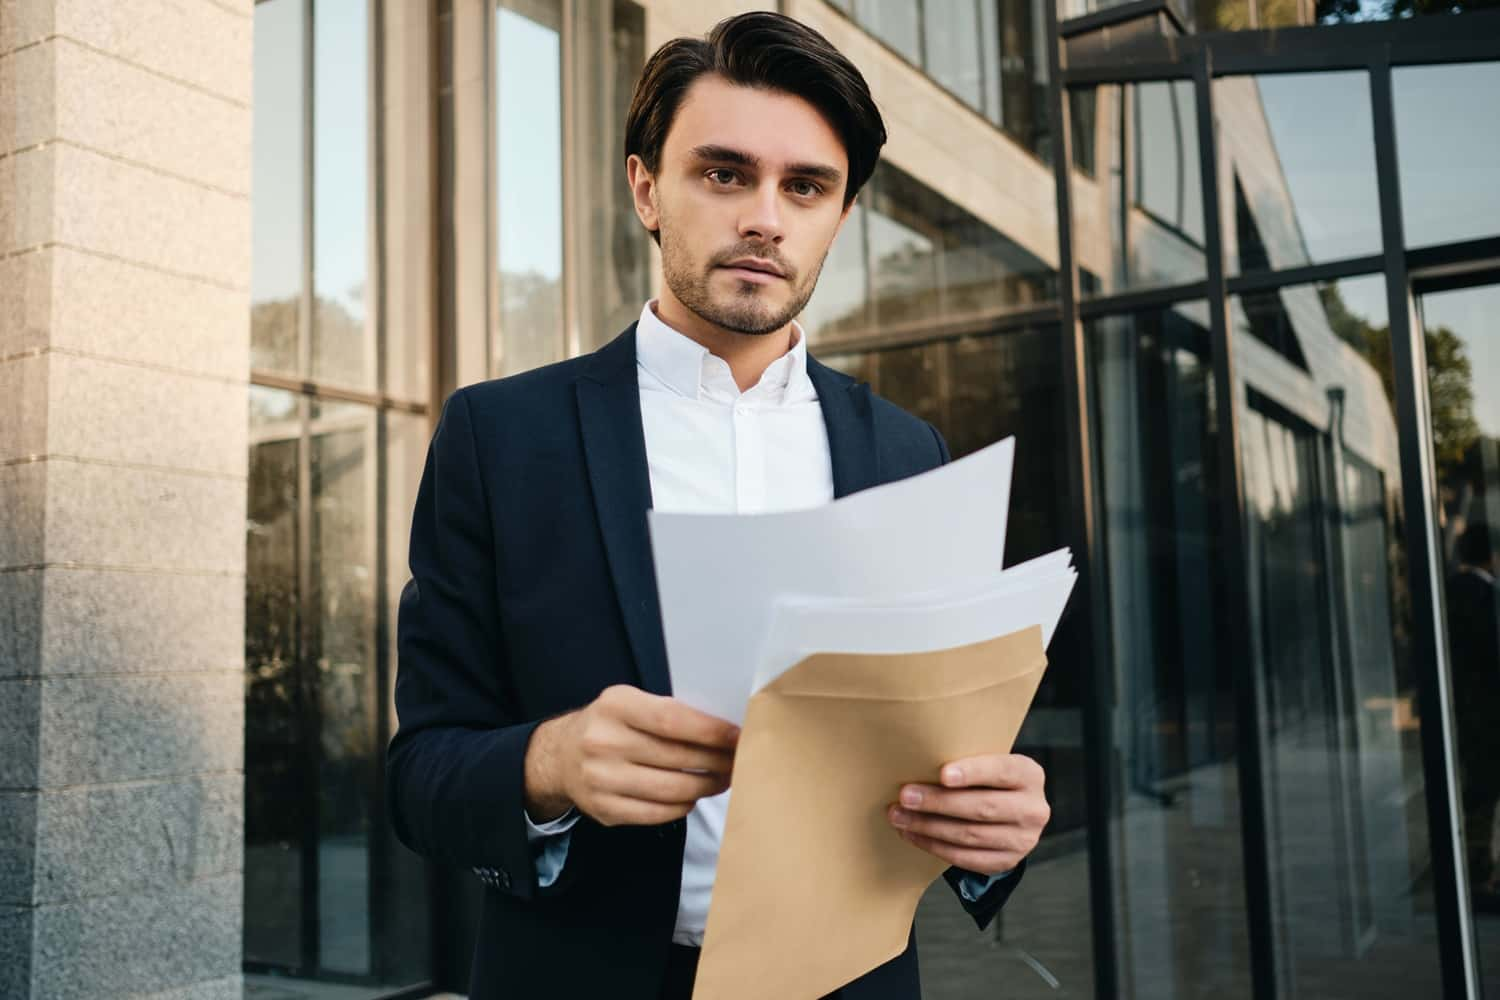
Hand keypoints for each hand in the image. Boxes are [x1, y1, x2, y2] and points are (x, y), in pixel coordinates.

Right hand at [525, 684, 738, 827]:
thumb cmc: (611, 725)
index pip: (671, 720)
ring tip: (722, 779)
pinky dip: (682, 806)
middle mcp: (603, 742)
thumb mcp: (631, 703)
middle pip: (676, 758)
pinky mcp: (604, 809)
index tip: (737, 736)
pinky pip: (657, 813)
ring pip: (671, 790)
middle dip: (716, 761)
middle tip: (738, 761)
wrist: (562, 755)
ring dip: (706, 786)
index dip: (710, 731)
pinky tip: (692, 795)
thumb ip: (669, 713)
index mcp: (615, 706)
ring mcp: (601, 779)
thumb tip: (724, 732)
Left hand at [887, 754, 1048, 876]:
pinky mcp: (1007, 861)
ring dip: (929, 827)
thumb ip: (966, 759)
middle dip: (938, 802)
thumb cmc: (987, 779)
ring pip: (970, 835)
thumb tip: (918, 760)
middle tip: (905, 797)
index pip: (1001, 771)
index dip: (973, 772)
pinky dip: (935, 846)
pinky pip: (966, 858)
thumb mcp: (988, 762)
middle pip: (982, 808)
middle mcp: (1033, 809)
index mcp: (1029, 775)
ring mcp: (1023, 840)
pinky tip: (913, 834)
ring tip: (900, 817)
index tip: (943, 774)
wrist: (1009, 811)